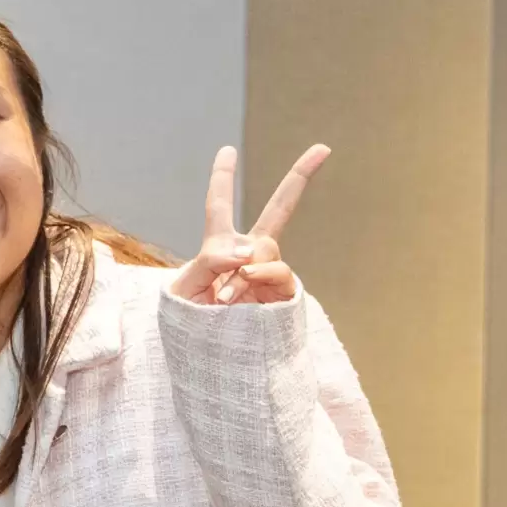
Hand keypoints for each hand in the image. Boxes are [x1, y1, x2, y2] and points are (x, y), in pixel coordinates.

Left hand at [169, 144, 329, 307]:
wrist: (211, 357)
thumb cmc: (191, 323)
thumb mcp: (184, 288)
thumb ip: (209, 261)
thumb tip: (245, 251)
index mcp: (218, 248)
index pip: (220, 206)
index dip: (223, 177)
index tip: (227, 150)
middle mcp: (249, 254)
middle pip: (278, 209)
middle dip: (299, 178)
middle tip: (322, 149)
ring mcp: (268, 272)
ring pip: (264, 247)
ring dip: (242, 269)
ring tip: (224, 298)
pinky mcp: (282, 292)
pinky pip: (276, 271)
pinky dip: (256, 278)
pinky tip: (239, 294)